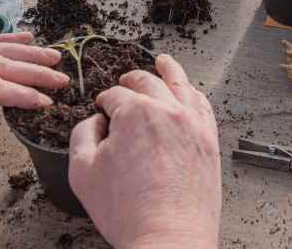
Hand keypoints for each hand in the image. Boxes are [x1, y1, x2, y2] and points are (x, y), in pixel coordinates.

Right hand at [69, 55, 220, 248]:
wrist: (168, 238)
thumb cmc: (127, 211)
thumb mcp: (82, 171)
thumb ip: (82, 134)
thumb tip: (96, 121)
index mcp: (134, 113)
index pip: (115, 95)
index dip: (105, 101)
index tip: (102, 110)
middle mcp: (166, 111)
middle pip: (147, 83)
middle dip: (131, 80)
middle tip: (124, 83)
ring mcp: (192, 124)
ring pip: (180, 84)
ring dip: (168, 70)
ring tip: (164, 61)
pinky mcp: (209, 140)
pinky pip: (204, 105)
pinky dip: (194, 93)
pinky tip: (190, 92)